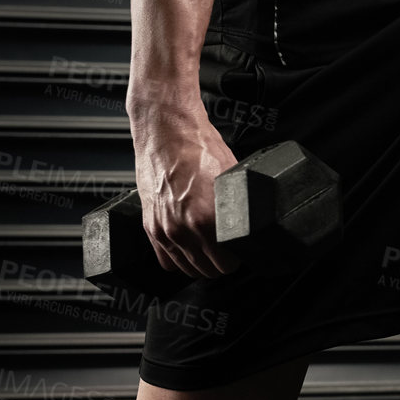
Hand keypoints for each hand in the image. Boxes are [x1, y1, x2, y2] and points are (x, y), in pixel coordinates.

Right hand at [128, 89, 242, 278]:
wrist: (165, 129)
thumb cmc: (197, 146)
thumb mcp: (231, 177)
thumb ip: (238, 207)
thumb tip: (250, 223)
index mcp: (205, 218)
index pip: (227, 263)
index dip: (238, 258)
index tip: (241, 250)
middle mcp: (182, 228)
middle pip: (209, 270)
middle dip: (222, 262)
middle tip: (228, 250)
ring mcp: (163, 229)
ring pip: (187, 269)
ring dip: (201, 263)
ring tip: (211, 249)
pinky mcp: (150, 225)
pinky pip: (165, 260)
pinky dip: (179, 260)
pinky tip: (189, 249)